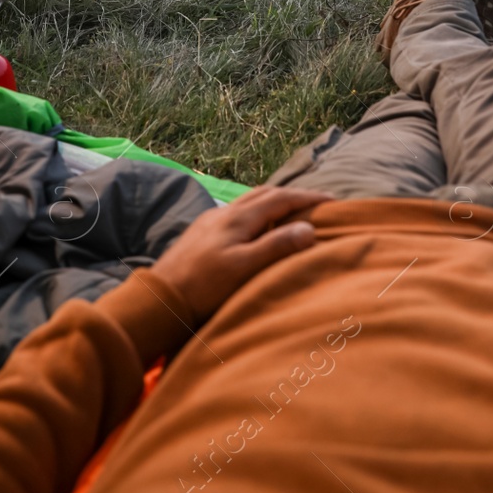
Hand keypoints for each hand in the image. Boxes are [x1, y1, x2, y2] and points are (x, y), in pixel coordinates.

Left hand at [151, 187, 330, 320]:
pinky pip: (237, 214)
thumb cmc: (204, 286)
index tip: (332, 200)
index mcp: (239, 218)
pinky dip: (256, 214)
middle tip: (315, 202)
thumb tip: (308, 227)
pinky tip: (256, 229)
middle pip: (264, 194)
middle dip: (292, 195)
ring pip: (248, 202)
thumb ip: (276, 246)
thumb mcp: (245, 268)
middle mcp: (225, 213)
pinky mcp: (201, 234)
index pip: (280, 198)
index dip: (307, 197)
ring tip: (290, 212)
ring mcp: (211, 222)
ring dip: (272, 202)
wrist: (160, 298)